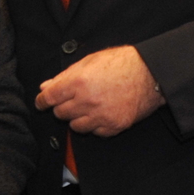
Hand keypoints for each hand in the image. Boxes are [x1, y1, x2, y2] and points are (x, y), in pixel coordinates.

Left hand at [35, 45, 163, 136]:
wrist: (152, 73)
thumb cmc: (121, 63)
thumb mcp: (89, 61)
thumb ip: (65, 76)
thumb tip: (45, 87)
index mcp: (78, 82)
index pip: (49, 98)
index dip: (42, 101)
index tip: (41, 103)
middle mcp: (87, 101)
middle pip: (60, 113)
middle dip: (62, 107)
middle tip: (71, 100)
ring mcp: (101, 116)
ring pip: (75, 126)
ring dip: (77, 118)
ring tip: (87, 107)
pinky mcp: (114, 126)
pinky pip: (95, 133)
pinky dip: (95, 125)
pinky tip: (101, 113)